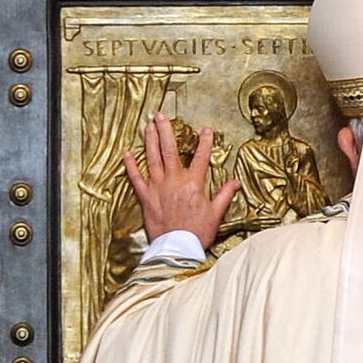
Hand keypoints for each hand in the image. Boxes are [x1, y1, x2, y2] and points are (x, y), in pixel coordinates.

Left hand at [123, 113, 240, 249]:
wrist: (177, 248)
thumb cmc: (198, 232)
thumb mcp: (216, 213)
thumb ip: (224, 194)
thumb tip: (235, 182)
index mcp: (193, 183)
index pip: (201, 157)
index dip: (205, 142)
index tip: (206, 129)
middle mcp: (174, 180)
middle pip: (170, 149)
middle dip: (165, 130)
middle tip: (161, 115)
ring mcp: (158, 187)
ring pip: (152, 158)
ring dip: (149, 140)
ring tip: (147, 125)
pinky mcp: (146, 197)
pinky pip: (136, 178)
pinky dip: (131, 165)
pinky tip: (127, 153)